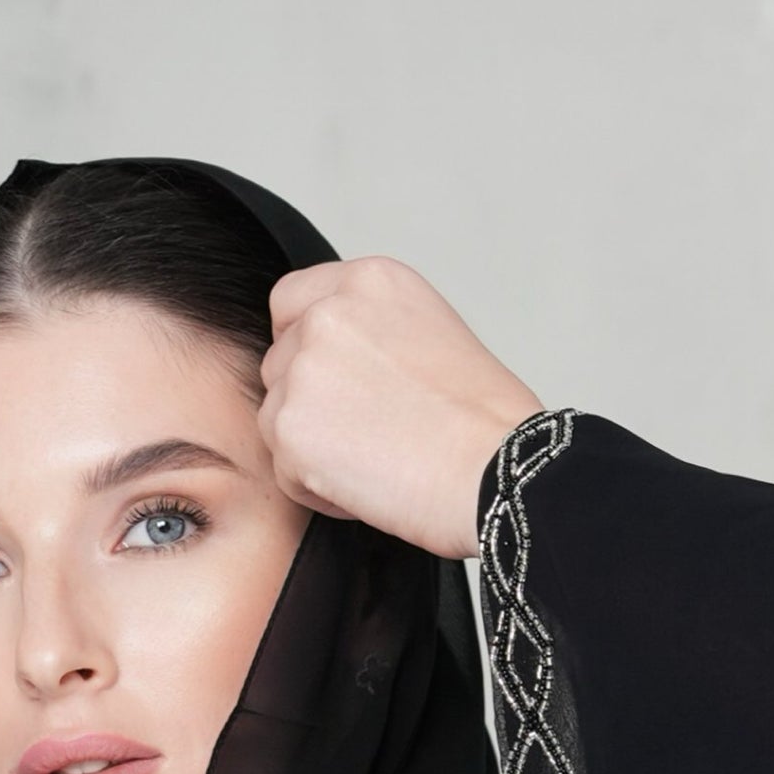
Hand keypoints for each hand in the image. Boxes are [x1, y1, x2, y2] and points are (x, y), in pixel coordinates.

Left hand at [256, 259, 542, 563]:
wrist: (495, 467)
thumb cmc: (484, 419)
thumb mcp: (431, 332)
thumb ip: (372, 331)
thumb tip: (340, 364)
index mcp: (369, 282)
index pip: (292, 302)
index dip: (304, 347)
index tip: (332, 382)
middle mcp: (328, 314)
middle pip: (281, 365)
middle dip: (312, 406)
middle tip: (370, 435)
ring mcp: (304, 369)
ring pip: (278, 419)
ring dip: (314, 451)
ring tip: (378, 463)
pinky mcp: (290, 428)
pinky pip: (284, 471)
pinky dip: (317, 491)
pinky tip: (372, 486)